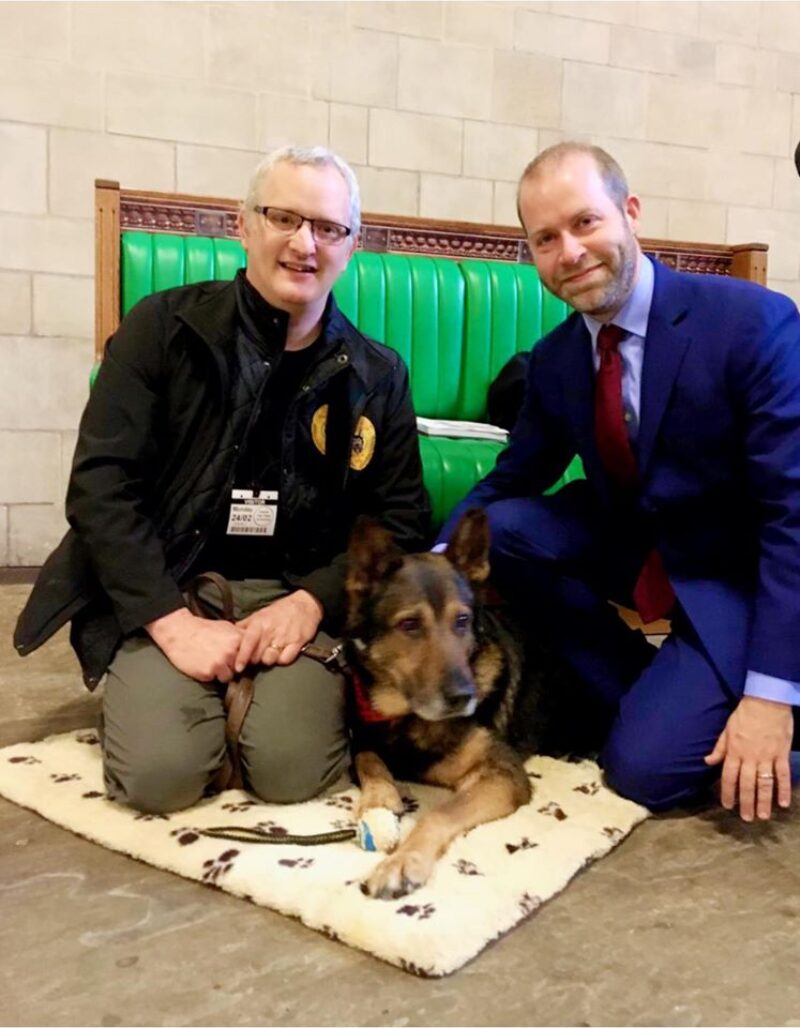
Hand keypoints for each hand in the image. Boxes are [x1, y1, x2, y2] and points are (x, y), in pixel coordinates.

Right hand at [145, 607, 242, 682]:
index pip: (250, 655)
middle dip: (233, 665)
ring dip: (223, 672)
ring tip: (212, 662)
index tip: (239, 659)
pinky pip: (216, 679)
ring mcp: (220, 663)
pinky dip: (212, 675)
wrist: (179, 631)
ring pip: (230, 676)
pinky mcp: (208, 672)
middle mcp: (231, 652)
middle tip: (221, 659)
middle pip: (241, 667)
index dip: (244, 658)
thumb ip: (239, 637)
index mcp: (237, 639)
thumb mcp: (226, 627)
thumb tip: (252, 645)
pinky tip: (204, 665)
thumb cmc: (203, 629)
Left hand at [234, 590, 323, 670]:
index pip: (248, 642)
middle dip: (254, 660)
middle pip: (257, 655)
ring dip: (268, 660)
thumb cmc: (279, 610)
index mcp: (259, 624)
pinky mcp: (297, 643)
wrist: (304, 604)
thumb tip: (230, 633)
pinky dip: (282, 659)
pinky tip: (281, 654)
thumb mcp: (260, 614)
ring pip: (270, 659)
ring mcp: (284, 638)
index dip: (242, 656)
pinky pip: (285, 659)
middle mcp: (270, 631)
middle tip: (255, 658)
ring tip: (269, 654)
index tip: (238, 668)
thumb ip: (245, 625)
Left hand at [705, 696, 793, 820]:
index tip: (727, 806)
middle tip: (747, 819)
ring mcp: (767, 757)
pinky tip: (784, 803)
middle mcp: (749, 757)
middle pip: (747, 784)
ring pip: (764, 783)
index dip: (727, 792)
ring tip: (763, 816)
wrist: (766, 701)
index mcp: (734, 751)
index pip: (729, 777)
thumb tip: (708, 761)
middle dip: (746, 803)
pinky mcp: (782, 754)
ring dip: (763, 801)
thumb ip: (719, 748)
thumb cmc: (744, 714)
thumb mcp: (726, 729)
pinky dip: (784, 789)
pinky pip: (783, 775)